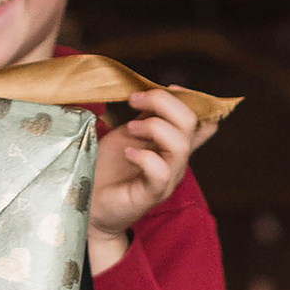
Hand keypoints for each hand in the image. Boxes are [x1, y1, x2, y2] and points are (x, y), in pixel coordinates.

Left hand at [87, 88, 211, 273]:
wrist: (89, 202)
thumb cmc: (108, 168)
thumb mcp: (129, 134)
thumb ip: (147, 117)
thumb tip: (155, 92)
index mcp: (173, 145)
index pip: (200, 120)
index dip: (191, 99)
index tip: (169, 87)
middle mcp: (176, 161)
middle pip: (189, 122)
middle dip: (163, 102)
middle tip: (134, 101)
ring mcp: (166, 179)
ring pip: (179, 145)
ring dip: (153, 127)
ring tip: (130, 128)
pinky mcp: (151, 195)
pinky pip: (160, 171)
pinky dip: (144, 156)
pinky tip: (128, 152)